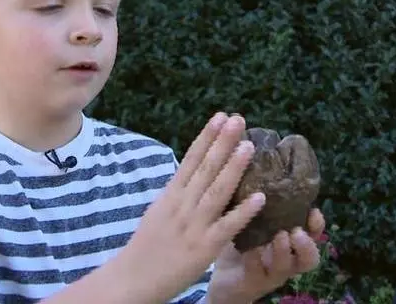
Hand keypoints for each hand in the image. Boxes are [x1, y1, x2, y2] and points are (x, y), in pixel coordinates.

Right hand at [113, 113, 266, 303]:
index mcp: (171, 195)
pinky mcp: (204, 247)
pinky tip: (261, 198)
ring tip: (250, 146)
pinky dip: (244, 211)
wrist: (133, 278)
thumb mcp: (158, 212)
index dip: (207, 136)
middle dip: (222, 142)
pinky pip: (227, 226)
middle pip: (205, 168)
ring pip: (217, 191)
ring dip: (234, 167)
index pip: (191, 159)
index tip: (220, 116)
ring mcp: (193, 225)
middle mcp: (182, 205)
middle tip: (238, 118)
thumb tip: (192, 174)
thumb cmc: (147, 247)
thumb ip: (177, 194)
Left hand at [207, 209, 325, 303]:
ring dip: (283, 251)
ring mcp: (270, 273)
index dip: (317, 225)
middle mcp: (286, 260)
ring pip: (286, 267)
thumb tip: (259, 169)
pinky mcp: (252, 281)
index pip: (312, 235)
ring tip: (279, 236)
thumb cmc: (241, 244)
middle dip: (307, 244)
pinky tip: (248, 248)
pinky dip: (254, 258)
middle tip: (296, 230)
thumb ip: (260, 203)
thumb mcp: (252, 222)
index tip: (314, 210)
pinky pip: (256, 271)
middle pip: (310, 258)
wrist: (222, 277)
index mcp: (289, 243)